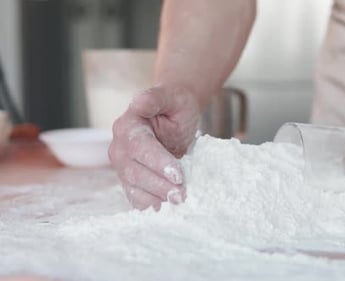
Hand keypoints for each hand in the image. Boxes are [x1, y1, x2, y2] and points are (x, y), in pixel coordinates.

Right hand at [109, 85, 199, 210]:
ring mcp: (124, 166)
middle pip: (135, 172)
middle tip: (182, 196)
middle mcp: (120, 148)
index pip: (140, 148)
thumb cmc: (174, 105)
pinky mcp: (131, 180)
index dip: (158, 163)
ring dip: (156, 198)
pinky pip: (136, 197)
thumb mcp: (170, 96)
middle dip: (159, 186)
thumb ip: (154, 98)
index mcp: (127, 126)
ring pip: (135, 187)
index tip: (178, 175)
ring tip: (178, 203)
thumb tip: (138, 102)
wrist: (174, 114)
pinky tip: (165, 210)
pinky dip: (150, 205)